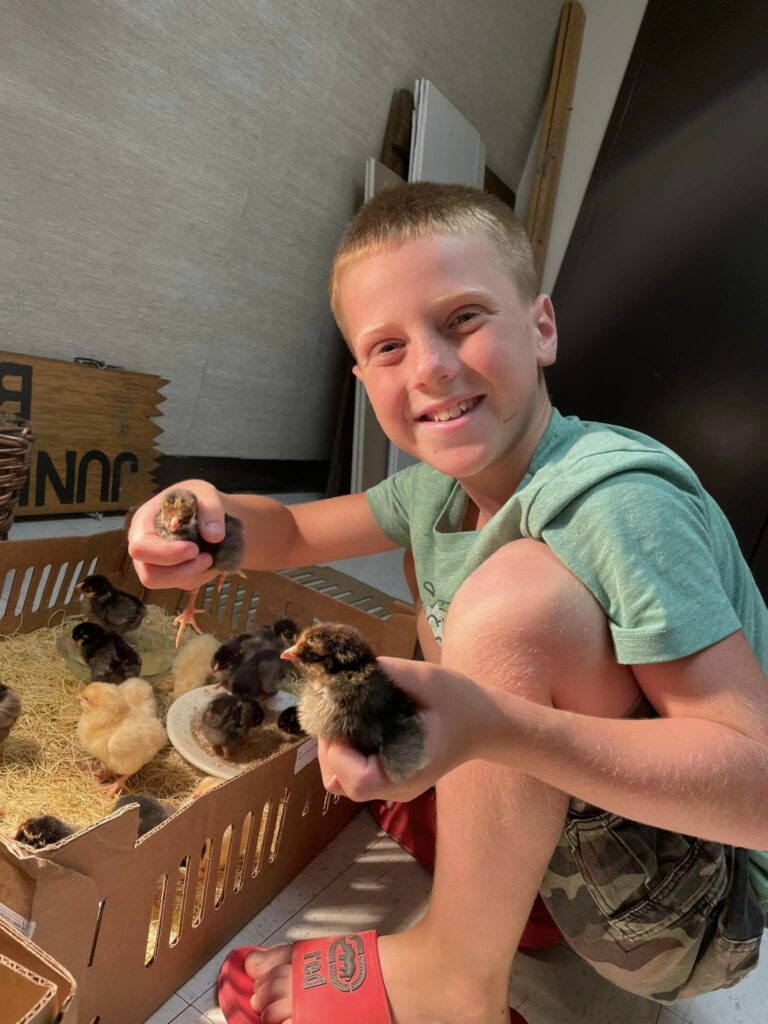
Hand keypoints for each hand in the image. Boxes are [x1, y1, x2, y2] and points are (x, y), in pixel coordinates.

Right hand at [127, 480, 222, 590]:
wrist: (208, 512)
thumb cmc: (199, 499)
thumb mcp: (206, 494)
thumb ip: (211, 510)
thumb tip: (214, 536)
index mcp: (143, 524)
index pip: (140, 548)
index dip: (166, 554)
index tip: (194, 549)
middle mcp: (144, 548)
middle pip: (150, 576)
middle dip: (182, 572)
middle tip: (207, 558)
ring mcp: (156, 564)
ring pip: (168, 584)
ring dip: (194, 575)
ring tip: (212, 557)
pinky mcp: (171, 574)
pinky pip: (183, 584)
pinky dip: (201, 576)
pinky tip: (211, 560)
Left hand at [318, 657, 498, 803]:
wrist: (486, 722)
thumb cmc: (460, 701)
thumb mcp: (426, 679)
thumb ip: (387, 674)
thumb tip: (346, 667)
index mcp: (407, 773)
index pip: (355, 780)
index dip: (338, 751)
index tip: (340, 716)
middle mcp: (396, 789)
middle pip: (341, 780)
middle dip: (331, 744)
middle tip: (337, 709)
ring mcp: (392, 788)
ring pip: (342, 778)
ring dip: (336, 748)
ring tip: (346, 716)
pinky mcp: (389, 778)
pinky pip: (353, 773)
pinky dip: (345, 752)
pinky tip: (356, 726)